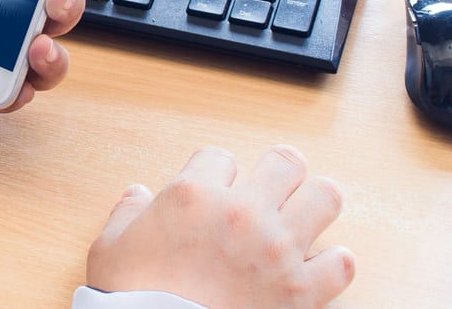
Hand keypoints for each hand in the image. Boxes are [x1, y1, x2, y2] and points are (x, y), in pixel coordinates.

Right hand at [87, 145, 355, 307]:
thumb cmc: (129, 299)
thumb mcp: (110, 249)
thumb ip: (127, 214)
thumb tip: (138, 195)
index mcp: (192, 195)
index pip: (219, 156)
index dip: (215, 175)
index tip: (212, 192)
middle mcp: (241, 213)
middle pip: (285, 162)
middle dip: (277, 173)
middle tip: (270, 190)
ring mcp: (277, 251)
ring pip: (325, 196)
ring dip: (313, 206)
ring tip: (299, 219)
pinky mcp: (301, 292)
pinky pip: (342, 263)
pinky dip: (332, 264)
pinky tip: (316, 267)